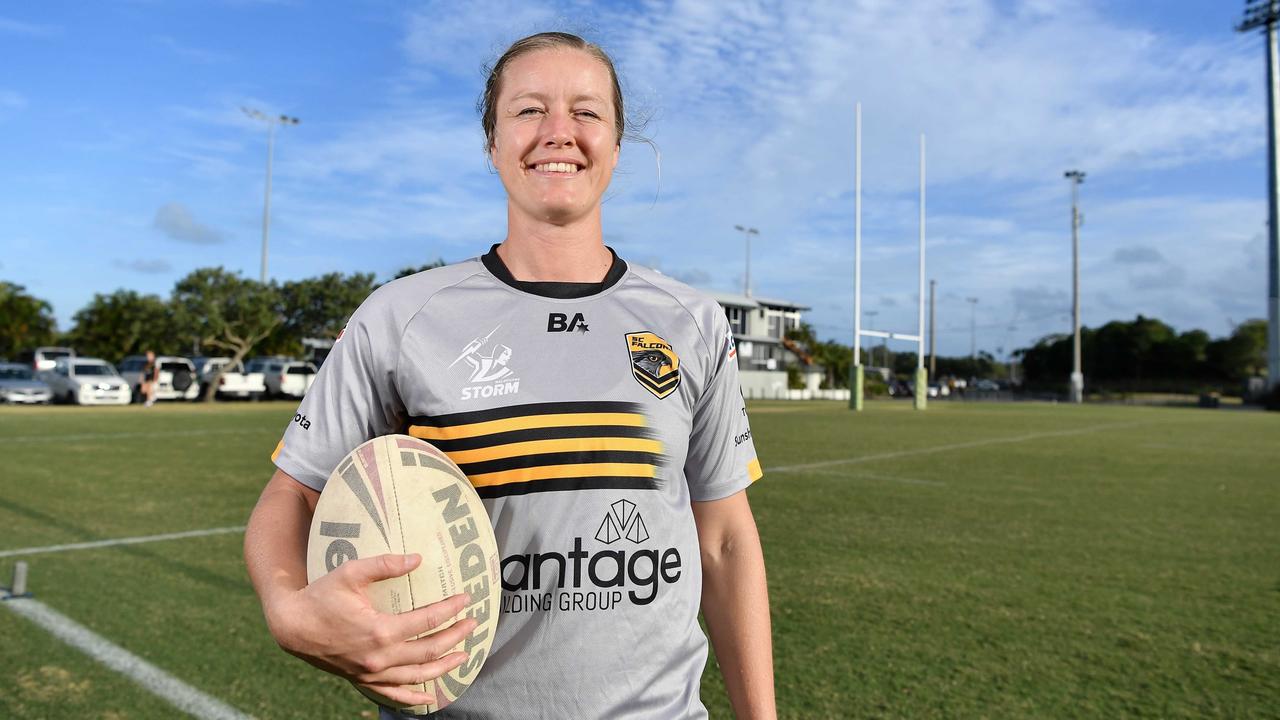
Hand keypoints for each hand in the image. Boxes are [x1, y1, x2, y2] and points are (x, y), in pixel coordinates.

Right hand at [266, 553, 477, 706]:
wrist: (291, 625)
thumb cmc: (321, 596)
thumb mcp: (351, 572)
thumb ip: (385, 564)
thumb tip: (417, 558)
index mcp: (380, 630)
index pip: (427, 620)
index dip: (450, 610)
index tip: (465, 599)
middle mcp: (379, 657)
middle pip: (429, 650)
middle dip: (455, 637)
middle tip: (473, 625)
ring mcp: (371, 673)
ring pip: (417, 675)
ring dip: (443, 667)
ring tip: (463, 656)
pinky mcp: (362, 680)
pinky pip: (392, 694)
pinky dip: (413, 698)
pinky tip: (430, 698)